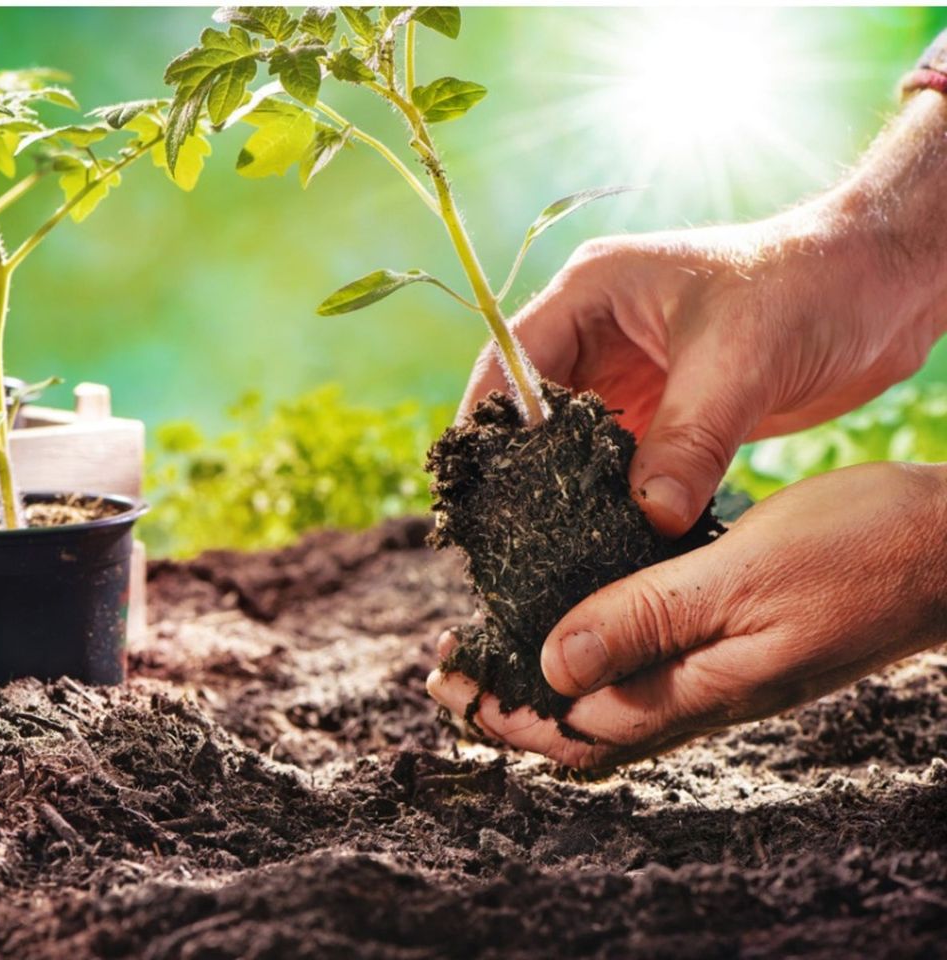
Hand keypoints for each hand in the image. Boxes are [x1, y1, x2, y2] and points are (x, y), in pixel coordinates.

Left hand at [427, 462, 946, 773]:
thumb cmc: (859, 552)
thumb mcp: (740, 577)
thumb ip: (646, 620)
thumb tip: (553, 668)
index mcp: (699, 689)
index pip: (575, 728)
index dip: (502, 710)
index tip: (443, 681)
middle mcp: (703, 694)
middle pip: (583, 723)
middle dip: (509, 702)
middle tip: (446, 670)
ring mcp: (722, 672)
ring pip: (613, 696)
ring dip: (546, 677)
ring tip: (491, 646)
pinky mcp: (737, 641)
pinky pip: (648, 662)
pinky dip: (596, 648)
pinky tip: (577, 616)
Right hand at [464, 95, 946, 537]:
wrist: (885, 288)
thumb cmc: (810, 287)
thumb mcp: (740, 361)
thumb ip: (689, 440)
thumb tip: (648, 518)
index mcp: (593, 293)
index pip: (511, 360)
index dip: (487, 423)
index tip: (476, 487)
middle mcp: (599, 333)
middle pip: (530, 409)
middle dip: (518, 467)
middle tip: (504, 531)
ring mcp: (631, 375)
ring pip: (572, 443)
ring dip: (565, 488)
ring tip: (548, 545)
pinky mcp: (665, 412)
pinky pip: (621, 463)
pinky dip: (612, 498)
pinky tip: (606, 538)